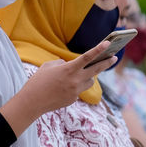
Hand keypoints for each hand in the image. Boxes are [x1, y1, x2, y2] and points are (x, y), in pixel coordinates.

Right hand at [0, 40, 115, 135]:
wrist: (32, 102)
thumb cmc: (37, 81)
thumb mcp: (48, 66)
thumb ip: (62, 64)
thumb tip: (71, 66)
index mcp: (68, 69)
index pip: (87, 57)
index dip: (99, 49)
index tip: (108, 44)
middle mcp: (75, 80)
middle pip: (96, 70)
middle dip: (106, 63)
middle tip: (114, 57)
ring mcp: (75, 91)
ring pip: (89, 81)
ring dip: (88, 76)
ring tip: (78, 75)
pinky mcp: (73, 99)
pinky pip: (79, 90)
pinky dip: (75, 86)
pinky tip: (62, 88)